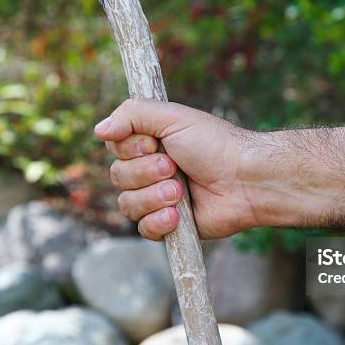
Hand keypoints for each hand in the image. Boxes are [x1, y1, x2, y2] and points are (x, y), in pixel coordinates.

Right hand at [94, 98, 344, 239]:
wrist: (246, 179)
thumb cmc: (215, 145)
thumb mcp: (173, 117)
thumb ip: (132, 113)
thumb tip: (98, 130)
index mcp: (150, 144)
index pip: (114, 148)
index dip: (131, 149)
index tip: (155, 144)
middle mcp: (151, 171)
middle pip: (117, 177)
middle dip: (146, 173)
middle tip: (176, 168)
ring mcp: (159, 199)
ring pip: (127, 205)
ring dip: (154, 197)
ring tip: (182, 192)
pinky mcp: (170, 226)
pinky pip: (143, 230)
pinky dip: (158, 222)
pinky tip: (178, 216)